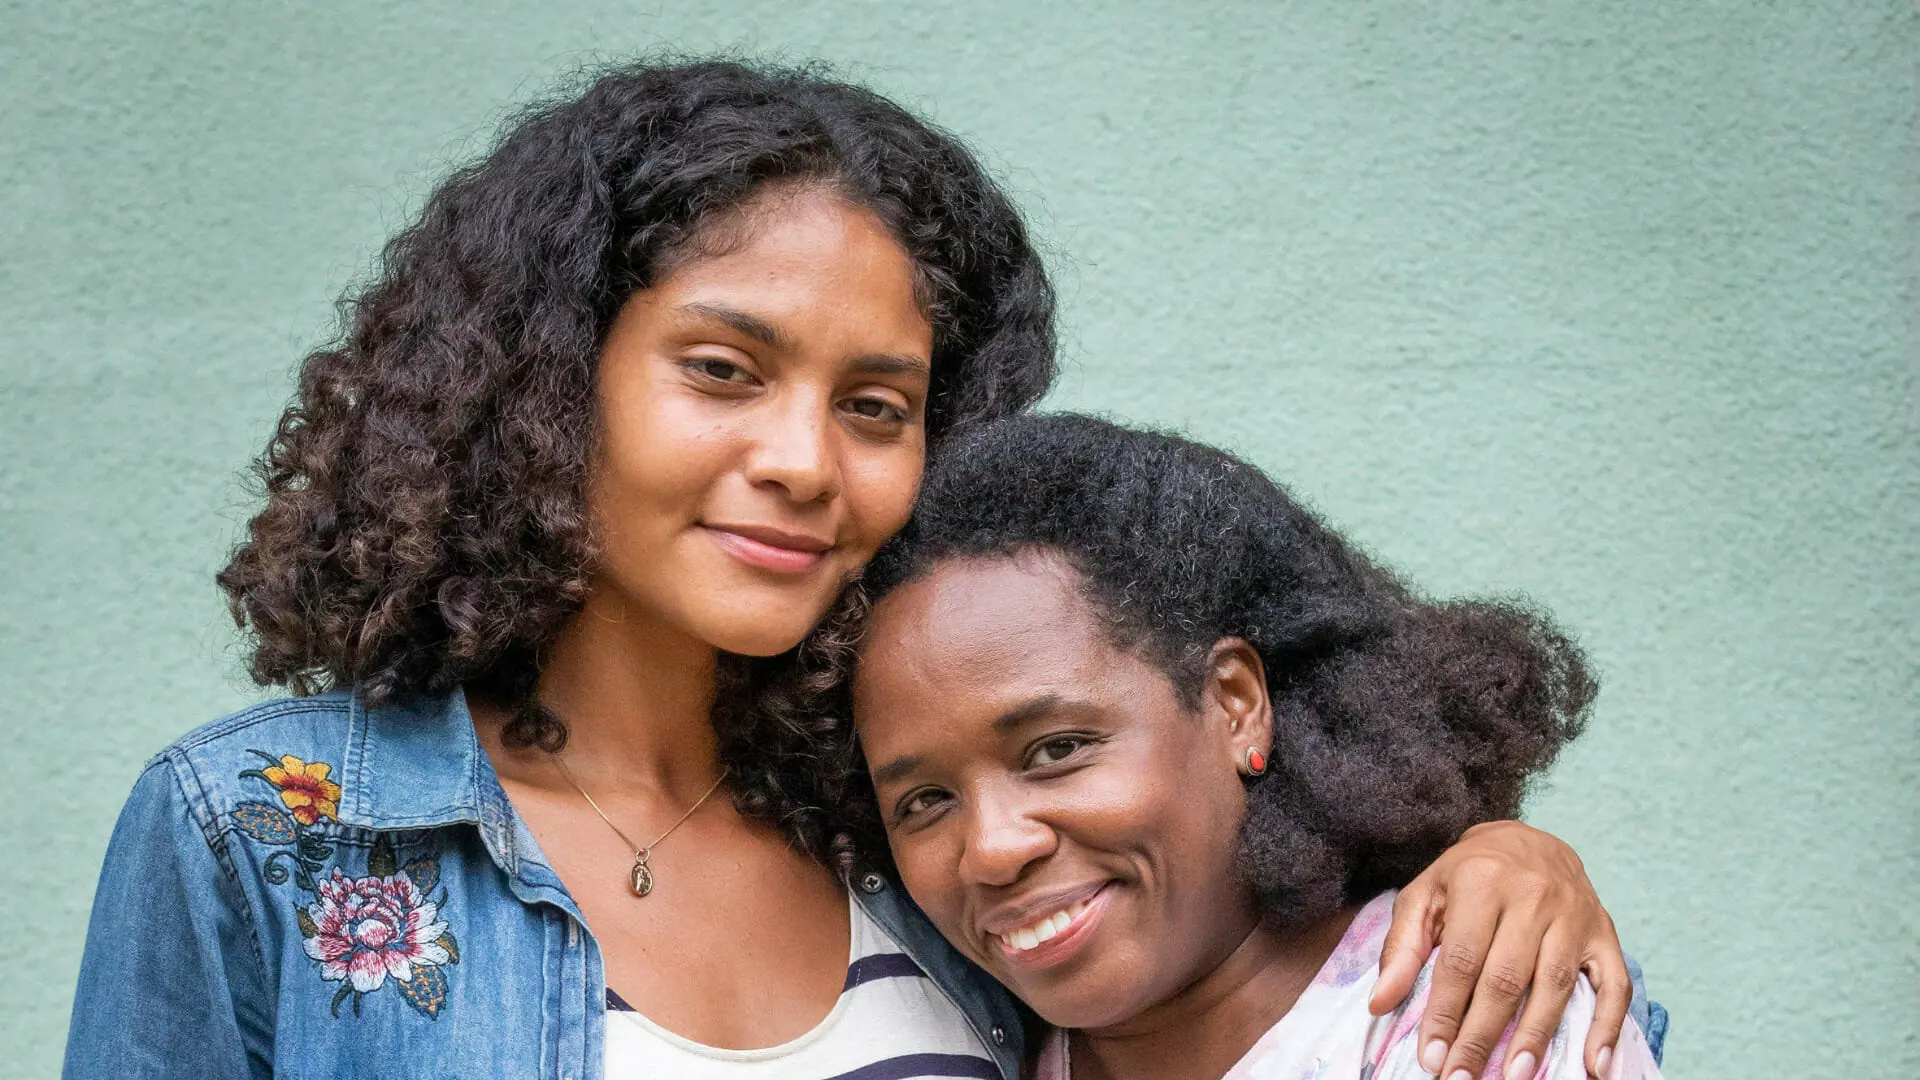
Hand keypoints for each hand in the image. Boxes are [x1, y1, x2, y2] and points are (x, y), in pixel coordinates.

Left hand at [1369, 820, 1629, 1079]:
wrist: (1529, 838)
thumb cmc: (1468, 874)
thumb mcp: (1425, 894)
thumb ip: (1402, 946)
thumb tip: (1380, 1003)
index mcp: (1481, 882)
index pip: (1460, 960)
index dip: (1444, 1012)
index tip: (1430, 1057)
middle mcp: (1532, 896)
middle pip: (1506, 979)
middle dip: (1482, 1036)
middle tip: (1461, 1078)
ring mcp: (1574, 915)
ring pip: (1555, 985)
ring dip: (1535, 1038)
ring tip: (1515, 1077)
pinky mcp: (1604, 932)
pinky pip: (1614, 983)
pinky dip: (1608, 1027)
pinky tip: (1595, 1066)